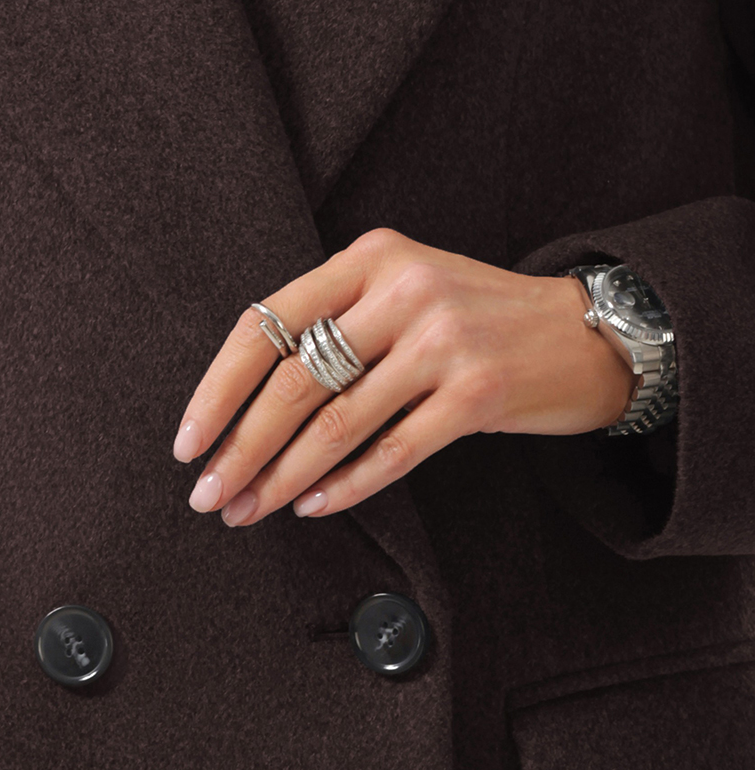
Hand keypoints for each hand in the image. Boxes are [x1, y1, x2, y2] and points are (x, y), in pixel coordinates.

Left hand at [171, 227, 638, 525]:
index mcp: (368, 258)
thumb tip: (246, 410)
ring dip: (281, 479)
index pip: (265, 325)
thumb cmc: (475, 320)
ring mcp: (443, 340)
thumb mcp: (402, 291)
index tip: (186, 443)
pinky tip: (313, 506)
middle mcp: (402, 290)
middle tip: (208, 496)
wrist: (583, 332)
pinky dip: (346, 486)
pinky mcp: (478, 393)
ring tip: (248, 511)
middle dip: (240, 449)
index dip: (216, 391)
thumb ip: (335, 324)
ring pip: (335, 424)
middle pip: (292, 382)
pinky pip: (392, 452)